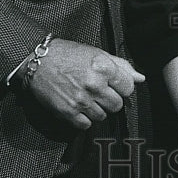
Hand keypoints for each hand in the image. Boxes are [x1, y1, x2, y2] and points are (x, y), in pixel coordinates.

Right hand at [26, 38, 144, 128]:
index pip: (128, 87)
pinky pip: (87, 125)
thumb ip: (121, 66)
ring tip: (87, 98)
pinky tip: (78, 107)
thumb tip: (140, 78)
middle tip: (99, 92)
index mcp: (103, 67)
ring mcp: (81, 100)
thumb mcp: (96, 53)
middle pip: (117, 104)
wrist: (37, 61)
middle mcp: (94, 84)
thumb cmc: (67, 54)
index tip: (113, 85)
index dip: (122, 86)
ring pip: (103, 116)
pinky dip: (84, 118)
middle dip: (110, 99)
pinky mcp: (68, 113)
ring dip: (97, 109)